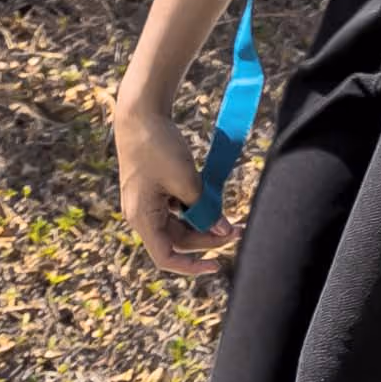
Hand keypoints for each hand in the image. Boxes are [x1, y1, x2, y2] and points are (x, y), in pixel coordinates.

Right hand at [112, 80, 225, 280]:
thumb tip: (222, 230)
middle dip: (208, 239)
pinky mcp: (155, 191)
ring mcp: (148, 203)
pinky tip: (214, 201)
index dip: (191, 267)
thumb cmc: (160, 146)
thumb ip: (204, 208)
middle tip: (238, 230)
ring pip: (180, 225)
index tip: (217, 265)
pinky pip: (178, 209)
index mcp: (142, 218)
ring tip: (232, 220)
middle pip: (177, 240)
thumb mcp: (187, 180)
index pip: (166, 257)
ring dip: (204, 224)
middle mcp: (141, 215)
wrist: (142, 114)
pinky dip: (197, 209)